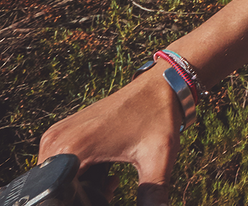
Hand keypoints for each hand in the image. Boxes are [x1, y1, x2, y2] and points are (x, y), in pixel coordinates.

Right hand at [37, 64, 183, 205]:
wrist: (160, 86)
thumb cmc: (159, 119)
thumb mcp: (158, 160)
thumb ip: (153, 193)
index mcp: (71, 149)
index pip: (61, 197)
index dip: (87, 201)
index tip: (113, 189)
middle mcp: (54, 142)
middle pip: (59, 191)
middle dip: (85, 197)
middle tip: (115, 184)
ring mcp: (54, 137)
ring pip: (59, 181)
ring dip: (83, 188)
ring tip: (112, 177)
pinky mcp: (60, 134)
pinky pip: (60, 166)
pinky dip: (81, 176)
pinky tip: (105, 170)